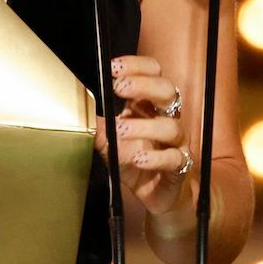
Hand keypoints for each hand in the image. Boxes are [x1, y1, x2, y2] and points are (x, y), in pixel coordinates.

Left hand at [91, 54, 191, 214]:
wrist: (156, 196)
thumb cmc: (135, 163)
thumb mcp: (110, 145)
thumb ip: (99, 129)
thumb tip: (81, 114)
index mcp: (149, 107)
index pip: (152, 75)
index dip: (136, 67)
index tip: (113, 67)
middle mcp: (167, 119)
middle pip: (167, 91)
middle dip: (144, 85)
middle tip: (119, 87)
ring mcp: (176, 143)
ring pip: (171, 126)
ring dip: (144, 126)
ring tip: (121, 130)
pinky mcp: (181, 167)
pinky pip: (174, 158)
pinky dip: (156, 158)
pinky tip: (139, 159)